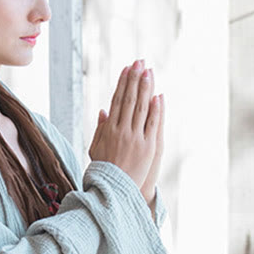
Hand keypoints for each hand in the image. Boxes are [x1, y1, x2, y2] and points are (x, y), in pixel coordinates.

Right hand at [88, 60, 161, 195]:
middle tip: (140, 61)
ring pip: (141, 108)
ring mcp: (135, 138)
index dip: (122, 83)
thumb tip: (104, 110)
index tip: (127, 68)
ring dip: (146, 88)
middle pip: (129, 100)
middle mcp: (121, 131)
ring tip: (149, 71)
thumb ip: (100, 129)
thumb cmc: (102, 171)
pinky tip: (158, 95)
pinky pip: (152, 124)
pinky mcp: (147, 147)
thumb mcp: (95, 150)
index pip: (116, 101)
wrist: (112, 191)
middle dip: (135, 79)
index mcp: (108, 130)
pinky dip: (155, 109)